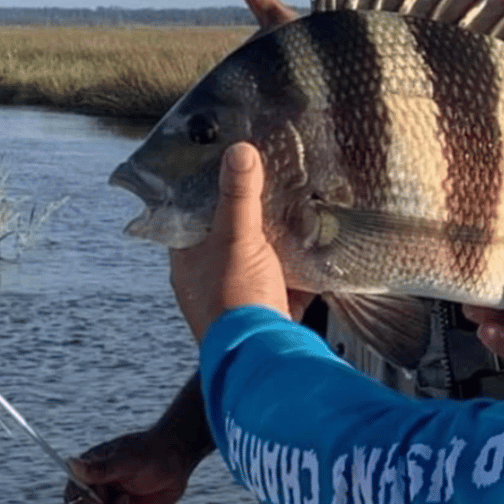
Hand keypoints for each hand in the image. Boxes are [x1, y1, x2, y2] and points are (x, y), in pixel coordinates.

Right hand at [63, 430, 194, 503]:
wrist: (179, 460)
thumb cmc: (153, 452)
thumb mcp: (128, 460)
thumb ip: (101, 468)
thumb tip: (70, 463)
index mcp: (92, 470)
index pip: (72, 495)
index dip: (83, 502)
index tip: (103, 499)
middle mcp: (98, 488)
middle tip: (122, 501)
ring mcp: (111, 501)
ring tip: (128, 501)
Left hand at [169, 142, 296, 340]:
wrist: (265, 354)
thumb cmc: (235, 297)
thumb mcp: (235, 238)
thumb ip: (238, 194)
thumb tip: (239, 149)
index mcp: (188, 257)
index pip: (193, 209)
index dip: (212, 183)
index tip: (234, 156)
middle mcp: (210, 273)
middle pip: (230, 226)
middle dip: (253, 203)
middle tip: (274, 168)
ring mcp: (241, 287)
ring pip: (260, 245)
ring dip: (278, 226)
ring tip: (300, 188)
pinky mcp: (272, 297)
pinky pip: (285, 265)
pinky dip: (298, 250)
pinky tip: (316, 226)